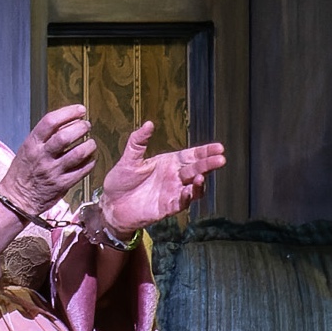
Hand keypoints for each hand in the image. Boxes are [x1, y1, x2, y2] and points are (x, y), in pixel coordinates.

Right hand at [0, 105, 97, 215]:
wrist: (17, 199)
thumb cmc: (23, 171)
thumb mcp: (28, 149)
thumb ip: (45, 137)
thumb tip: (68, 122)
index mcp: (32, 144)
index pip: (50, 122)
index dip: (68, 113)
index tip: (80, 110)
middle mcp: (42, 156)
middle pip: (65, 136)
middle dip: (80, 127)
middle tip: (86, 126)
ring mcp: (53, 171)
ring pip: (77, 153)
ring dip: (89, 145)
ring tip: (91, 143)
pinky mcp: (62, 185)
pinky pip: (82, 170)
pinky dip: (90, 162)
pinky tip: (90, 158)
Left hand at [97, 125, 225, 234]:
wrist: (110, 205)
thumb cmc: (120, 182)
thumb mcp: (129, 159)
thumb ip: (138, 142)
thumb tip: (148, 123)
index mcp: (169, 162)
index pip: (191, 155)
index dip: (205, 151)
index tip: (219, 147)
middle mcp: (174, 177)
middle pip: (196, 169)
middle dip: (209, 164)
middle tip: (220, 159)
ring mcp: (173, 192)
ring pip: (194, 188)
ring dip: (200, 183)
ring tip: (201, 177)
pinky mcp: (168, 207)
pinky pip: (182, 202)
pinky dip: (187, 197)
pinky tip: (188, 191)